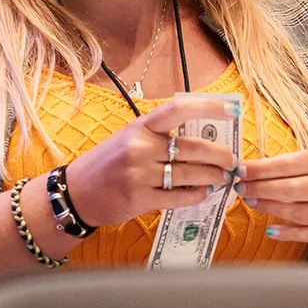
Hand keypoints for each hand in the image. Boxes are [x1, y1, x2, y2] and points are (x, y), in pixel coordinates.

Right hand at [66, 94, 239, 227]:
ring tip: (222, 178)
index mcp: (139, 127)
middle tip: (232, 161)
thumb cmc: (106, 163)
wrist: (76, 192)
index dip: (208, 108)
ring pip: (191, 174)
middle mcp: (140, 148)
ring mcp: (139, 174)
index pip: (178, 110)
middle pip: (193, 148)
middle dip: (220, 156)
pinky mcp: (140, 199)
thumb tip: (200, 138)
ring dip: (213, 177)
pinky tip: (202, 193)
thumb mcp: (127, 139)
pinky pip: (179, 197)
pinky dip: (196, 195)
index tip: (230, 111)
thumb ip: (158, 137)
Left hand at [237, 148, 307, 243]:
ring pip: (298, 212)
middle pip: (292, 189)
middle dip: (261, 188)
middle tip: (241, 187)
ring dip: (269, 207)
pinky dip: (288, 233)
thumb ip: (292, 164)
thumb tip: (254, 169)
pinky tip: (271, 230)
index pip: (289, 164)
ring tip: (250, 201)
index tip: (241, 170)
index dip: (262, 169)